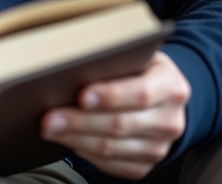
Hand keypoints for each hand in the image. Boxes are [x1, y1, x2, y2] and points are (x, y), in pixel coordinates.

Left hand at [40, 51, 189, 179]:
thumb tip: (71, 68)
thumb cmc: (141, 69)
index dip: (111, 95)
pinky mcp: (146, 163)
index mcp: (171, 86)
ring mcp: (160, 146)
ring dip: (76, 139)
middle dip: (80, 122)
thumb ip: (114, 61)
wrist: (164, 96)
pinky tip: (68, 140)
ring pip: (112, 148)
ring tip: (50, 129)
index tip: (82, 96)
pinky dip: (86, 153)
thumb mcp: (136, 55)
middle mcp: (170, 119)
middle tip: (50, 117)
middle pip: (121, 125)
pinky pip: (112, 164)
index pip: (142, 93)